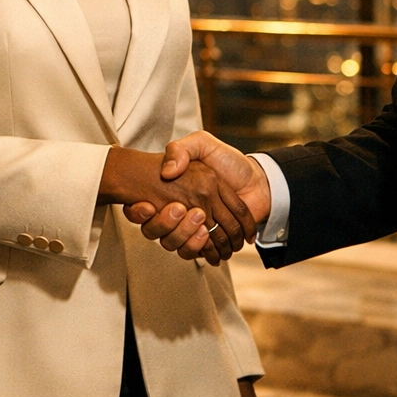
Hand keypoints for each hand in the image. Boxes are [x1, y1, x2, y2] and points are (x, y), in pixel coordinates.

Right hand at [124, 131, 271, 258]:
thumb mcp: (202, 144)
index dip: (138, 213)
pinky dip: (199, 248)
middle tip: (180, 209)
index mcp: (172, 192)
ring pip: (173, 243)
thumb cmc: (230, 162)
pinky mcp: (208, 241)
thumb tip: (167, 172)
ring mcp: (192, 228)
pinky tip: (206, 234)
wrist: (258, 181)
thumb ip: (180, 149)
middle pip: (157, 230)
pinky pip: (194, 253)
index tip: (145, 206)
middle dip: (164, 224)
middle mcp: (178, 212)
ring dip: (183, 236)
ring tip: (200, 223)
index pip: (143, 209)